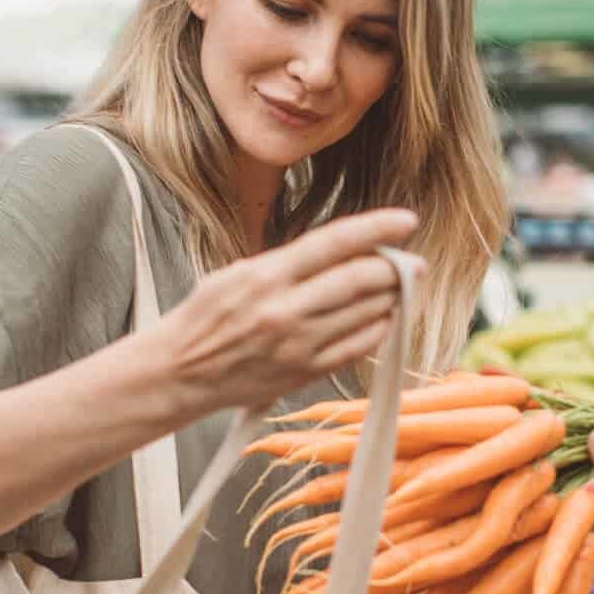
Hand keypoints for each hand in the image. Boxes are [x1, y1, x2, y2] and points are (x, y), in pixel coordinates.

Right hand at [154, 209, 420, 412]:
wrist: (180, 372)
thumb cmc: (206, 317)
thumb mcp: (238, 273)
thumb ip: (289, 263)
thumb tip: (341, 250)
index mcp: (266, 276)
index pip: (334, 242)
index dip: (377, 228)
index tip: (407, 221)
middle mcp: (285, 310)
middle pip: (360, 280)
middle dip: (396, 269)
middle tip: (413, 263)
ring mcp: (298, 344)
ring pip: (367, 314)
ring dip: (392, 299)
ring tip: (400, 289)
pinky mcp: (305, 372)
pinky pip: (359, 347)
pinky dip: (380, 329)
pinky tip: (384, 319)